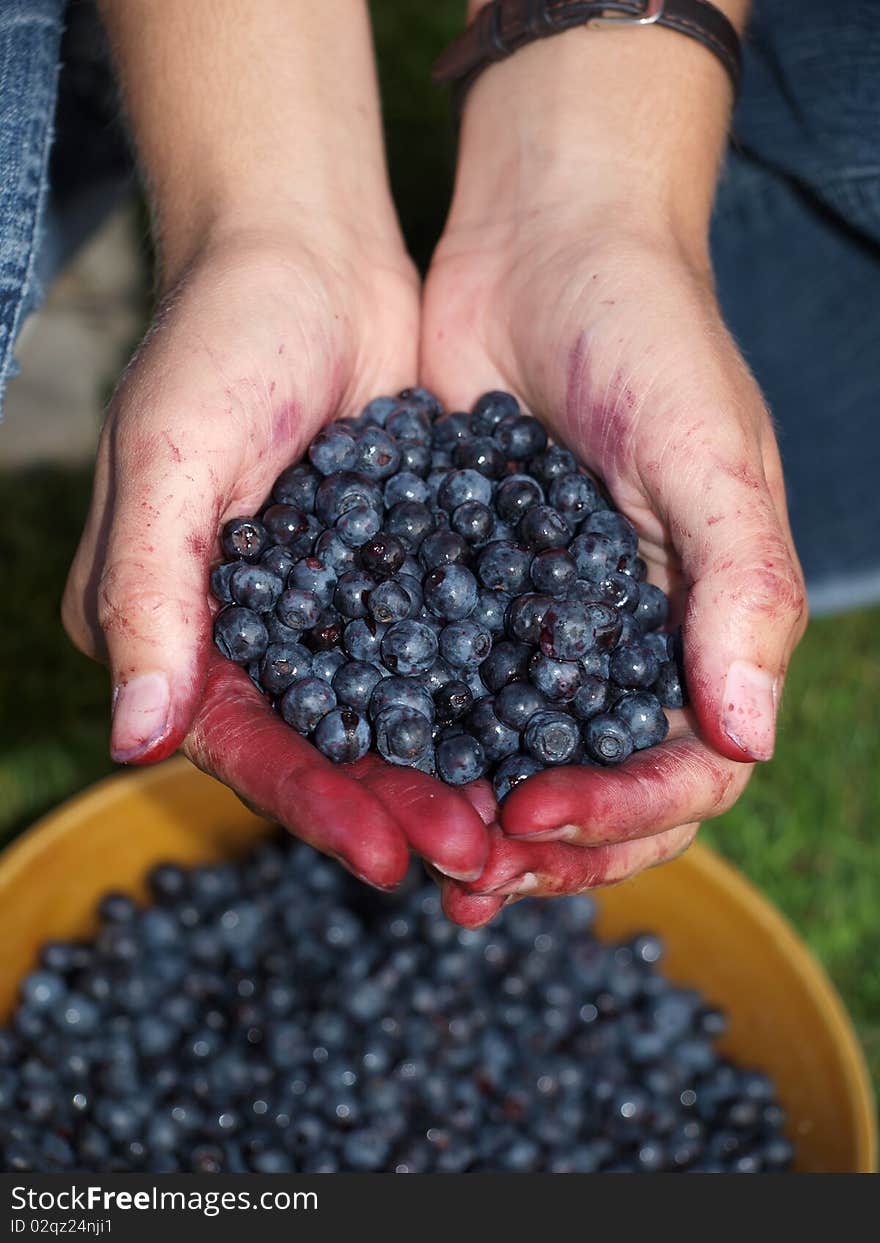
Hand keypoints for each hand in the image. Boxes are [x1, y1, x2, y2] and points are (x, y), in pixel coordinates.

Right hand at [63, 229, 487, 890]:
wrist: (305, 249)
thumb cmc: (220, 337)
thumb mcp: (172, 455)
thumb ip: (148, 594)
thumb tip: (130, 738)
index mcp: (165, 622)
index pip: (239, 740)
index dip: (313, 802)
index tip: (389, 857)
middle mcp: (238, 631)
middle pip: (317, 747)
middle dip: (391, 803)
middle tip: (473, 857)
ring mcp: (315, 607)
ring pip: (380, 716)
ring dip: (440, 770)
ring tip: (511, 821)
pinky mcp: (381, 574)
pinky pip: (427, 656)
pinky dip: (471, 701)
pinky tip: (532, 740)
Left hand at [420, 18, 804, 923]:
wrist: (545, 242)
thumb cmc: (649, 334)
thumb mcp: (708, 455)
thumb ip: (740, 590)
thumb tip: (749, 736)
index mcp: (701, 627)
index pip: (687, 768)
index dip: (626, 812)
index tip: (542, 815)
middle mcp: (625, 641)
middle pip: (603, 787)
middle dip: (549, 847)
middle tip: (473, 878)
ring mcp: (542, 623)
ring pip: (522, 756)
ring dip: (480, 818)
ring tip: (426, 860)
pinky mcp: (467, 589)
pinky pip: (448, 688)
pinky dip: (421, 741)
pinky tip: (374, 771)